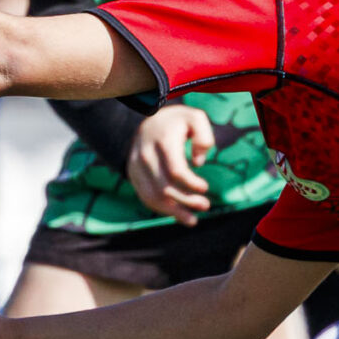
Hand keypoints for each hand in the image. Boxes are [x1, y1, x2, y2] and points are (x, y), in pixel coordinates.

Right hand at [128, 105, 214, 224]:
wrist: (148, 120)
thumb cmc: (178, 122)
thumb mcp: (196, 118)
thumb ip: (204, 136)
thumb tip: (198, 162)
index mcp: (163, 141)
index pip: (175, 171)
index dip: (191, 184)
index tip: (205, 187)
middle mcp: (145, 155)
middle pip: (164, 187)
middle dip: (186, 200)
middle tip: (205, 205)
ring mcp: (136, 166)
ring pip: (152, 196)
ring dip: (173, 212)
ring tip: (192, 220)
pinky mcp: (133, 175)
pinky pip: (145, 196)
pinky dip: (161, 209)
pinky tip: (177, 215)